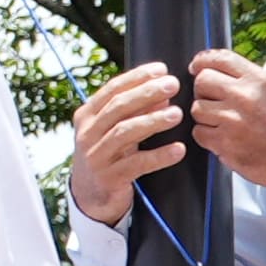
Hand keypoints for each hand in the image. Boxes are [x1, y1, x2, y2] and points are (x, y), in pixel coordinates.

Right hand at [68, 63, 186, 226]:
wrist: (90, 196)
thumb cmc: (107, 154)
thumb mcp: (114, 129)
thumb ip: (134, 111)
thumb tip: (164, 94)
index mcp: (87, 115)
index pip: (112, 89)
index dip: (137, 77)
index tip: (161, 69)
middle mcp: (88, 133)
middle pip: (118, 107)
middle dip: (147, 93)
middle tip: (173, 85)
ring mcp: (96, 156)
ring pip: (125, 133)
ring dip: (153, 121)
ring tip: (177, 114)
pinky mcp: (109, 178)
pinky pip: (137, 164)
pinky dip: (159, 156)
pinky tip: (178, 150)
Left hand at [179, 49, 265, 186]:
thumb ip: (246, 78)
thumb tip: (212, 67)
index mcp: (259, 80)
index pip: (221, 58)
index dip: (203, 60)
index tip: (196, 66)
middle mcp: (244, 96)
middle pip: (202, 81)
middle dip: (203, 90)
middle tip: (213, 101)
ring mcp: (233, 120)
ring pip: (197, 108)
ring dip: (204, 116)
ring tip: (222, 122)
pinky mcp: (224, 142)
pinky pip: (199, 132)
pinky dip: (206, 136)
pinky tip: (222, 137)